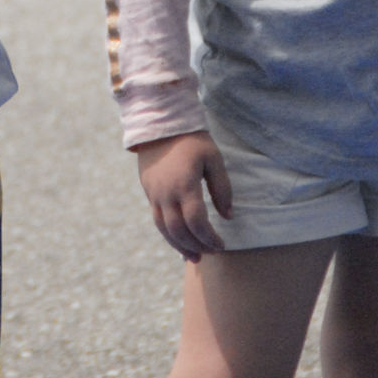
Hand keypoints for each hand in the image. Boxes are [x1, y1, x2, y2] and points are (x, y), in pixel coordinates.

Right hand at [136, 132, 232, 261]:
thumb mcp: (213, 158)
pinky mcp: (148, 191)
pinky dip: (168, 234)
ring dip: (179, 245)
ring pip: (164, 229)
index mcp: (185, 185)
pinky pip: (157, 219)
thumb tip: (228, 216)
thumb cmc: (192, 139)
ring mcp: (154, 193)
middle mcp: (166, 193)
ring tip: (193, 257)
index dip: (210, 238)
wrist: (160, 121)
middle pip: (179, 231)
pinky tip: (179, 240)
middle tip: (211, 252)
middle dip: (197, 246)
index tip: (222, 245)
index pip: (197, 222)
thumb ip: (222, 188)